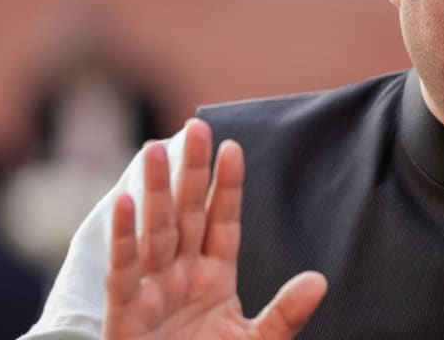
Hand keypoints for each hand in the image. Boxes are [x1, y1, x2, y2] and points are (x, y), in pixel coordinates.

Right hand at [104, 119, 326, 338]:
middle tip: (194, 126)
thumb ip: (285, 314)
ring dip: (153, 192)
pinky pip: (123, 272)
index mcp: (214, 277)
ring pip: (154, 233)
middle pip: (186, 215)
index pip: (222, 222)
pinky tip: (123, 202)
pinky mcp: (125, 316)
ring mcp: (152, 293)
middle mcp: (181, 276)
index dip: (227, 187)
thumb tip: (319, 281)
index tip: (233, 147)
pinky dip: (123, 239)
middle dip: (190, 173)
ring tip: (154, 149)